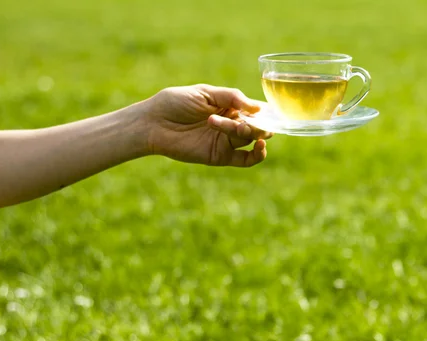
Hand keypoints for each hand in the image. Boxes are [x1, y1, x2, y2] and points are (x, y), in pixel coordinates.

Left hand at [142, 84, 271, 166]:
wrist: (153, 123)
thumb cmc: (175, 102)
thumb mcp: (205, 93)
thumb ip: (231, 97)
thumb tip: (258, 108)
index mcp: (229, 106)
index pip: (255, 110)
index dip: (266, 111)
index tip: (273, 110)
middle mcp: (231, 123)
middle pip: (256, 125)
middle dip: (259, 123)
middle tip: (249, 121)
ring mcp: (226, 141)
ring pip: (248, 138)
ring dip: (244, 131)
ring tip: (222, 125)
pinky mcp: (220, 156)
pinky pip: (246, 160)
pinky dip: (257, 156)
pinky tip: (259, 146)